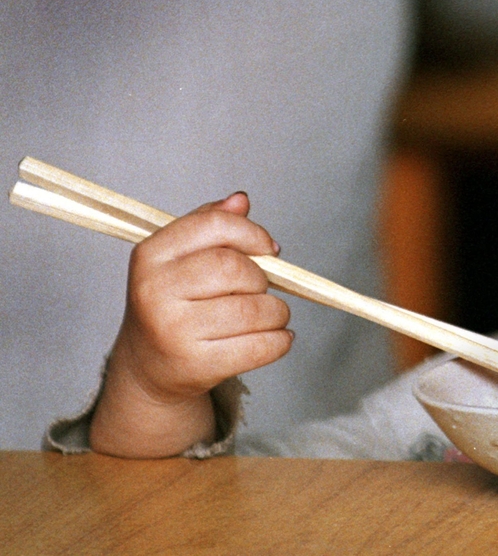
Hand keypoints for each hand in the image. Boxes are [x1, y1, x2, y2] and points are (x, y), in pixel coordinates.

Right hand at [90, 193, 292, 457]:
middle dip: (262, 278)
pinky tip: (277, 337)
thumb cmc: (173, 304)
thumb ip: (210, 224)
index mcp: (151, 255)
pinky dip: (280, 340)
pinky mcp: (196, 365)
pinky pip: (260, 347)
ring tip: (271, 315)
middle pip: (236, 268)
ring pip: (255, 309)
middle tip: (261, 288)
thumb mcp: (179, 259)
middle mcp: (155, 291)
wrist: (147, 367)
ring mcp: (173, 331)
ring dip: (277, 312)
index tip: (268, 248)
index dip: (252, 233)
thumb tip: (241, 200)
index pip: (214, 226)